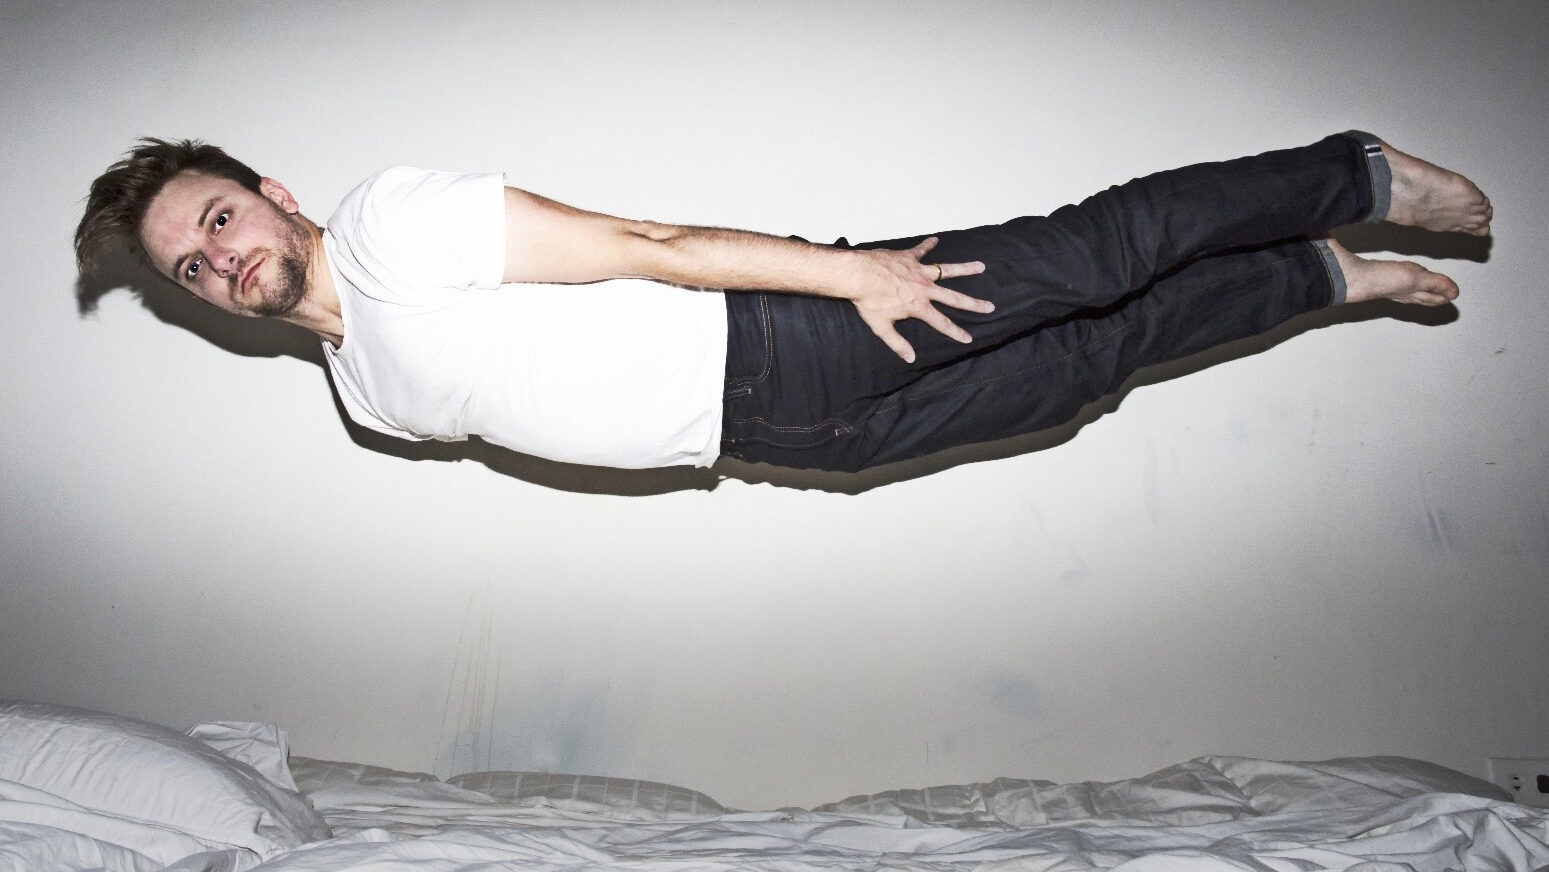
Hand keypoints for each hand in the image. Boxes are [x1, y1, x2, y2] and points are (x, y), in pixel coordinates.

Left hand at [848, 237, 990, 362]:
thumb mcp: (882, 327)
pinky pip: (921, 250)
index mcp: (918, 306)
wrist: (858, 275)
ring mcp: (918, 271)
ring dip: (965, 269)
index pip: (941, 323)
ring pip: (947, 270)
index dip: (956, 332)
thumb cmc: (867, 301)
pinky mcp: (909, 257)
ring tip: (981, 266)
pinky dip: (927, 245)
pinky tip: (935, 239)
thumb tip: (911, 358)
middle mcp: (924, 288)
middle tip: (990, 306)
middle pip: (954, 297)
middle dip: (973, 304)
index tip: (969, 338)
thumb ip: (897, 343)